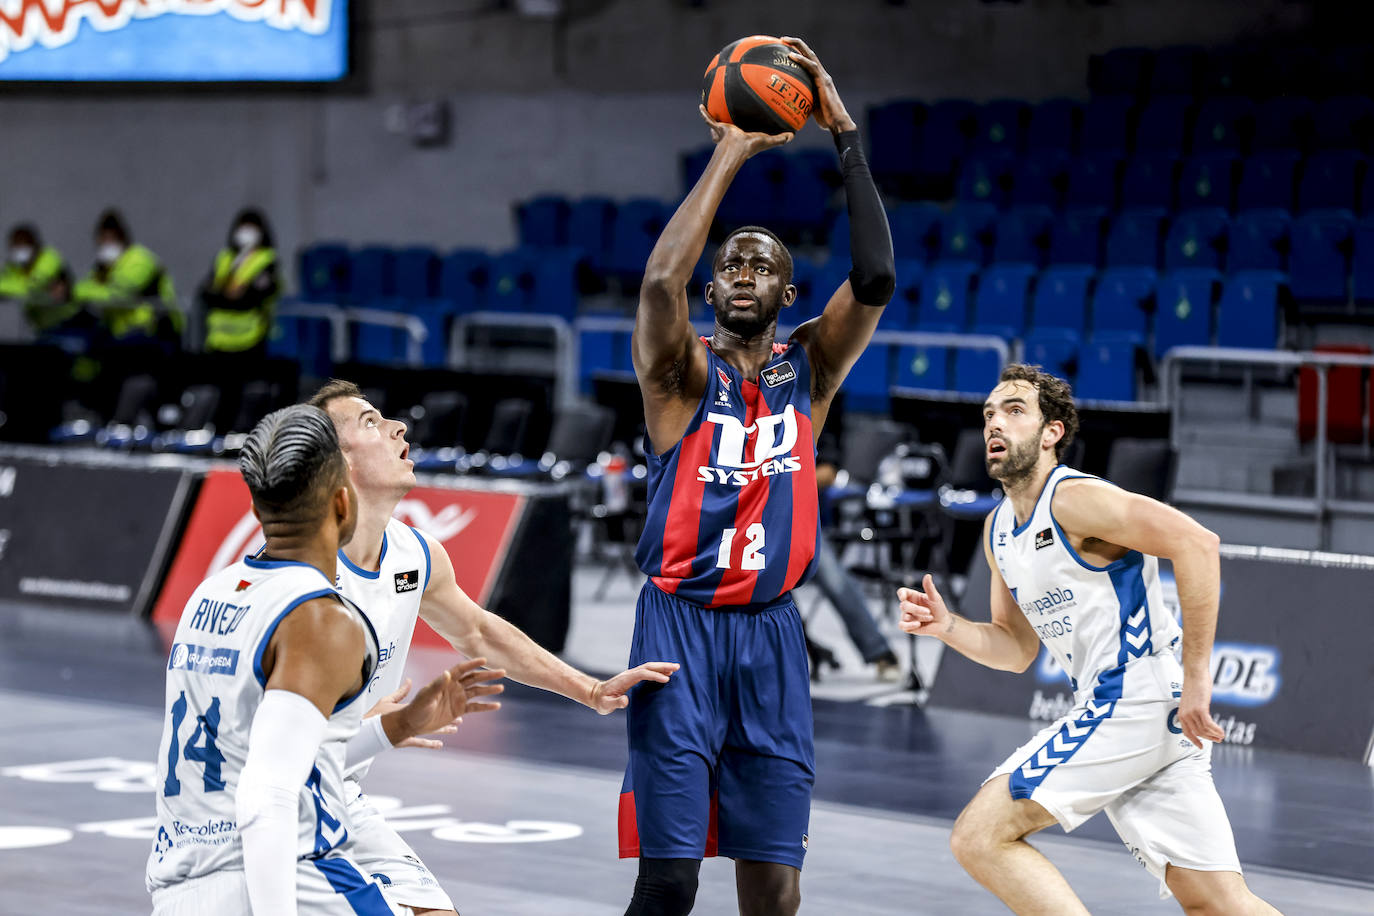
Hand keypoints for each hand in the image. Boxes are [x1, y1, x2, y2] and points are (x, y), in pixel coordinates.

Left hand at [373, 659, 504, 748]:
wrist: (413, 723)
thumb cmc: (416, 707)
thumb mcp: (426, 696)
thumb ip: (437, 685)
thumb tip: (447, 674)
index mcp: (446, 680)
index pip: (462, 669)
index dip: (472, 664)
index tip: (484, 660)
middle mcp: (454, 687)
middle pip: (474, 678)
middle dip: (488, 675)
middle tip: (502, 672)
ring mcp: (458, 698)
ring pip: (477, 691)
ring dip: (489, 690)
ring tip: (501, 688)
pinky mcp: (459, 710)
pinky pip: (475, 707)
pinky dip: (486, 706)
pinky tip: (496, 705)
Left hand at [588, 661, 679, 714]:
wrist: (596, 695)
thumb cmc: (602, 701)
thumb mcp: (606, 705)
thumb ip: (616, 703)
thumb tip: (626, 701)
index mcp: (625, 679)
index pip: (642, 674)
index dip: (655, 676)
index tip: (666, 680)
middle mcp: (629, 674)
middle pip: (648, 667)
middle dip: (663, 666)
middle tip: (677, 667)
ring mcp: (631, 674)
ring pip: (649, 667)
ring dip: (662, 667)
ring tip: (675, 668)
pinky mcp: (633, 677)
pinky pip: (647, 671)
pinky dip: (657, 670)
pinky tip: (665, 673)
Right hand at [699, 104, 793, 158]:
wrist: (736, 147)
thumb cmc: (751, 146)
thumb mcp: (768, 141)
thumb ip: (780, 139)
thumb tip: (792, 136)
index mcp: (744, 135)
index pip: (746, 128)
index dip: (748, 124)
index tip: (750, 118)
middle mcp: (733, 132)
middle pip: (731, 124)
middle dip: (730, 119)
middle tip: (731, 109)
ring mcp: (723, 130)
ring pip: (718, 122)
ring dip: (716, 116)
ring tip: (713, 103)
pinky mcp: (717, 127)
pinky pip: (709, 119)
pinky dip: (704, 114)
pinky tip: (701, 106)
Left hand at [780, 37, 855, 133]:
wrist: (837, 123)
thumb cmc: (825, 120)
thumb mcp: (810, 108)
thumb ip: (802, 102)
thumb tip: (787, 108)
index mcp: (819, 80)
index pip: (809, 62)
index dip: (799, 53)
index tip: (785, 48)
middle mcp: (822, 75)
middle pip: (809, 54)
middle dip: (796, 44)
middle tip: (782, 39)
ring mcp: (824, 77)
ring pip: (810, 55)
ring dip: (797, 46)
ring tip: (784, 40)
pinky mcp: (824, 81)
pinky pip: (811, 67)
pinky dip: (801, 60)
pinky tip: (791, 56)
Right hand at [897, 574, 952, 636]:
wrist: (943, 623)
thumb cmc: (938, 608)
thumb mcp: (935, 597)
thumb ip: (929, 587)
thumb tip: (928, 575)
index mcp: (912, 596)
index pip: (902, 592)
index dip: (901, 594)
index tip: (903, 597)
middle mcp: (908, 606)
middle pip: (903, 606)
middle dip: (916, 609)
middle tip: (928, 612)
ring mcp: (906, 616)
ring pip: (905, 616)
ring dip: (919, 617)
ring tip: (930, 618)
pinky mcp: (907, 626)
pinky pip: (902, 626)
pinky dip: (909, 625)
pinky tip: (918, 624)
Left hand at [1177, 676, 1224, 749]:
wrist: (1195, 674)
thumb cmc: (1195, 686)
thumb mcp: (1192, 701)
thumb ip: (1194, 712)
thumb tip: (1202, 721)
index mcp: (1181, 714)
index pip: (1186, 732)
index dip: (1194, 740)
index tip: (1200, 746)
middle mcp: (1185, 715)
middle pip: (1198, 732)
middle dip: (1209, 738)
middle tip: (1218, 740)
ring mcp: (1192, 713)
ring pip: (1204, 730)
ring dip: (1214, 734)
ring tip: (1222, 736)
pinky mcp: (1200, 709)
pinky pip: (1209, 725)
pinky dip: (1216, 730)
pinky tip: (1222, 732)